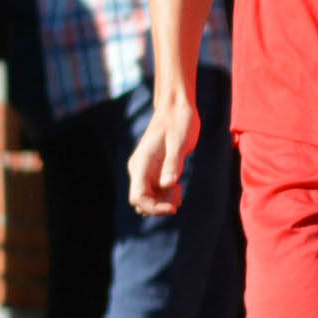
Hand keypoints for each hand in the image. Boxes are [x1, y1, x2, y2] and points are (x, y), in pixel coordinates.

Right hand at [127, 89, 199, 216]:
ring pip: (149, 199)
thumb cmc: (179, 123)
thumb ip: (173, 163)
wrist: (176, 109)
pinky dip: (166, 196)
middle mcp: (139, 170)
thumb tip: (167, 185)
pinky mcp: (154, 171)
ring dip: (163, 202)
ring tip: (179, 188)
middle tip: (179, 192)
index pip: (138, 197)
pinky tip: (178, 186)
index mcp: (141, 164)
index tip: (173, 208)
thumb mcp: (179, 143)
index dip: (154, 208)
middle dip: (160, 206)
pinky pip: (156, 192)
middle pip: (142, 202)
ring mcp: (146, 172)